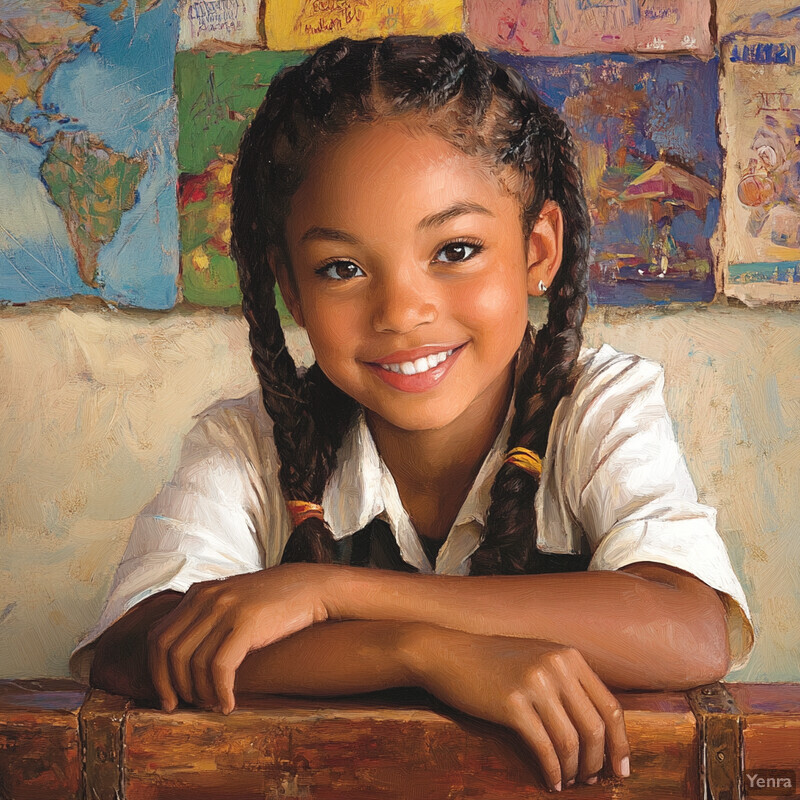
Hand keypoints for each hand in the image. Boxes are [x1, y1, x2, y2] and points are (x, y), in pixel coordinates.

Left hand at [147, 563, 332, 713]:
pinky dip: (220, 692)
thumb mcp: (231, 602)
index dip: (157, 674)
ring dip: (201, 693)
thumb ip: (205, 619)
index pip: (158, 638)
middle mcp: (207, 598)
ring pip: (194, 663)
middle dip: (172, 687)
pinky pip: (220, 667)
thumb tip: (181, 662)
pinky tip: (229, 704)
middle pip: (170, 652)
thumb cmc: (271, 603)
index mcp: (198, 594)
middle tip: (186, 707)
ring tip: (214, 705)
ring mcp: (226, 608)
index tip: (168, 699)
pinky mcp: (247, 621)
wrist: (310, 586)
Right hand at [406, 626, 629, 790]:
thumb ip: (567, 681)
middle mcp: (557, 666)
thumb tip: (598, 727)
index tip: (621, 768)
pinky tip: (551, 781)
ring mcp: (534, 683)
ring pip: (571, 741)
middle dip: (600, 762)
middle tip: (594, 781)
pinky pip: (544, 747)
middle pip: (596, 727)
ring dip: (575, 770)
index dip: (621, 743)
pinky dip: (552, 770)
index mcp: (568, 656)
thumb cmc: (492, 661)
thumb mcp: (537, 658)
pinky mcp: (512, 703)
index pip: (610, 706)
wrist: (447, 654)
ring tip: (570, 782)